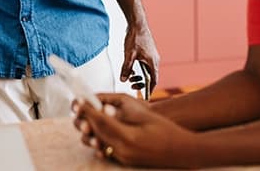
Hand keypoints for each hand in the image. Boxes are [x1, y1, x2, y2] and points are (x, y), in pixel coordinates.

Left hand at [73, 93, 192, 167]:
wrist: (181, 150)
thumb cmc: (165, 130)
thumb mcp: (143, 117)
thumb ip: (122, 114)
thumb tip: (103, 108)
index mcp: (128, 137)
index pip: (100, 121)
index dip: (87, 109)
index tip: (78, 99)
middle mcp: (123, 150)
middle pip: (96, 133)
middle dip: (85, 119)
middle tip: (78, 106)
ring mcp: (124, 158)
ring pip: (99, 143)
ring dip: (90, 129)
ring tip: (85, 117)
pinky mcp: (125, 160)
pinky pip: (106, 149)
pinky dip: (100, 139)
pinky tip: (96, 130)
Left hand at [122, 21, 159, 93]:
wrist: (137, 23)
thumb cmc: (135, 37)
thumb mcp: (129, 54)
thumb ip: (126, 68)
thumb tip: (123, 80)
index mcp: (153, 62)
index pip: (153, 80)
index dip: (149, 89)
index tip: (145, 96)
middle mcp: (154, 59)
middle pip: (151, 76)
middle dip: (142, 83)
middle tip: (132, 86)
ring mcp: (152, 56)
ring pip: (147, 70)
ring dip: (139, 76)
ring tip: (130, 78)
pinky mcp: (148, 52)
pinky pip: (145, 65)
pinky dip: (139, 69)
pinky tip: (131, 69)